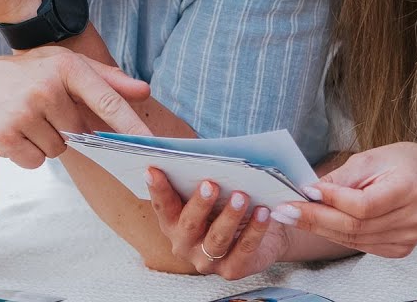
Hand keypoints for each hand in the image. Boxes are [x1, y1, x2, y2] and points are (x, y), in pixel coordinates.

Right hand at [0, 46, 152, 168]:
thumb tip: (145, 91)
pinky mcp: (4, 137)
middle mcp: (45, 87)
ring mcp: (23, 112)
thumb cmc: (27, 75)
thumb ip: (107, 79)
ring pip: (58, 149)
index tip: (152, 143)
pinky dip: (27, 154)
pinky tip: (13, 133)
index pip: (107, 100)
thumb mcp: (63, 66)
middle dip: (65, 128)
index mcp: (66, 66)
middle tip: (41, 110)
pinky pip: (36, 161)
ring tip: (25, 120)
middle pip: (80, 133)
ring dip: (46, 142)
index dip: (131, 124)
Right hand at [145, 167, 289, 279]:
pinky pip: (244, 249)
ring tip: (241, 196)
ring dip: (229, 216)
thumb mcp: (210, 189)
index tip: (153, 169)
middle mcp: (184, 244)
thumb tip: (182, 147)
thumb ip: (195, 174)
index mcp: (172, 222)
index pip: (162, 205)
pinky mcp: (232, 269)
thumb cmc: (227, 202)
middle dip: (200, 204)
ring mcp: (207, 260)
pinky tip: (263, 211)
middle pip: (189, 224)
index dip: (157, 189)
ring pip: (217, 239)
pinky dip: (255, 229)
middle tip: (211, 184)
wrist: (259, 229)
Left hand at [271, 142, 416, 257]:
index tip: (305, 190)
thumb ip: (342, 178)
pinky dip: (336, 235)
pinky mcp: (400, 249)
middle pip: (354, 226)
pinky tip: (317, 224)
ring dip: (319, 228)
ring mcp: (408, 238)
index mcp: (409, 189)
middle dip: (314, 218)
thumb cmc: (402, 163)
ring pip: (353, 239)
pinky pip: (360, 245)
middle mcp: (412, 219)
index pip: (363, 204)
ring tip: (291, 216)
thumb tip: (309, 191)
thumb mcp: (372, 158)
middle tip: (284, 210)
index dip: (332, 200)